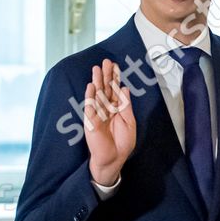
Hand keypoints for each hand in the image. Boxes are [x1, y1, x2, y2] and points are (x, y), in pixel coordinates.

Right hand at [85, 58, 136, 185]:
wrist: (114, 158)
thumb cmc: (122, 143)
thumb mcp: (129, 122)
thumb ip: (126, 106)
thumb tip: (124, 88)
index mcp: (116, 109)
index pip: (114, 90)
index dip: (115, 78)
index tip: (115, 66)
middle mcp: (106, 109)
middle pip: (105, 89)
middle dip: (105, 75)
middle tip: (106, 61)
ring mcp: (97, 114)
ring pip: (97, 95)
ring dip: (97, 81)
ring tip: (97, 69)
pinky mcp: (91, 121)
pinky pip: (90, 107)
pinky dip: (90, 97)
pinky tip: (91, 86)